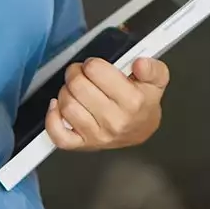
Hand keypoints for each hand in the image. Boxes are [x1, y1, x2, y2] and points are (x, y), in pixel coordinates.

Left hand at [46, 56, 167, 152]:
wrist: (140, 129)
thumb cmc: (143, 103)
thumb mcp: (156, 80)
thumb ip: (153, 68)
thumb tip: (140, 64)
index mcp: (132, 101)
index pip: (96, 70)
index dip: (93, 63)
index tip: (96, 67)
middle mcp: (114, 120)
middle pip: (77, 86)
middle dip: (76, 73)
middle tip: (83, 74)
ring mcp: (97, 135)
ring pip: (66, 105)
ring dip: (66, 91)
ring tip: (77, 90)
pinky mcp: (83, 144)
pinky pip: (58, 135)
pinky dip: (52, 118)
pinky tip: (58, 106)